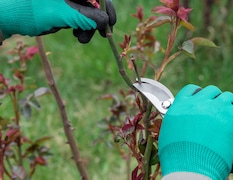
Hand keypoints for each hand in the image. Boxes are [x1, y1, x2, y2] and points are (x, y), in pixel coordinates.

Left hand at [0, 0, 115, 43]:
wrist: (11, 18)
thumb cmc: (33, 11)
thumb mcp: (62, 14)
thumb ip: (85, 16)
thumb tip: (105, 21)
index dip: (106, 6)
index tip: (111, 23)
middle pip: (95, 3)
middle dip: (97, 21)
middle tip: (102, 36)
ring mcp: (68, 0)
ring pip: (89, 12)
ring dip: (89, 28)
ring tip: (80, 39)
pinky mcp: (66, 8)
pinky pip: (81, 18)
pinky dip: (82, 27)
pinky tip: (76, 34)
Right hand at [158, 84, 232, 179]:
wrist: (190, 167)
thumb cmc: (178, 157)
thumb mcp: (169, 134)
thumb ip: (178, 122)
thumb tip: (187, 123)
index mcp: (180, 106)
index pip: (192, 90)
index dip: (200, 95)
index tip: (204, 103)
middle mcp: (197, 102)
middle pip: (212, 91)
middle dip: (217, 101)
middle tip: (219, 113)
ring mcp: (214, 107)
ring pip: (228, 97)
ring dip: (230, 107)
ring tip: (232, 119)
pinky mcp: (230, 116)